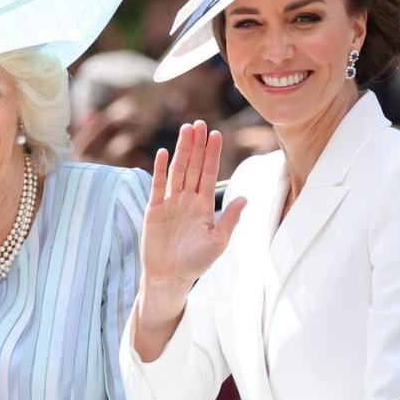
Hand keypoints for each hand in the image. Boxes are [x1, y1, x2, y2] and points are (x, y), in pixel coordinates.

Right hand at [141, 121, 246, 289]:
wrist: (170, 276)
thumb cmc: (196, 263)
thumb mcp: (218, 242)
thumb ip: (229, 219)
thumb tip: (245, 198)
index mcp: (204, 205)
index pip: (209, 173)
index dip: (212, 154)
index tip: (216, 134)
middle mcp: (188, 199)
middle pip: (193, 166)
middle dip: (197, 145)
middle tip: (200, 123)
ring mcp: (170, 202)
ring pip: (177, 170)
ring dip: (182, 150)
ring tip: (186, 130)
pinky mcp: (155, 209)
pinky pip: (158, 185)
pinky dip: (160, 169)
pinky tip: (164, 153)